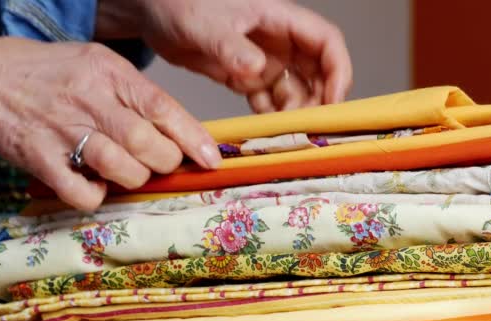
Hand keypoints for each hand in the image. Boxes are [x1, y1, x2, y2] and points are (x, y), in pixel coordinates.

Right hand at [0, 37, 221, 210]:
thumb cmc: (54, 74)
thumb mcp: (100, 65)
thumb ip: (137, 94)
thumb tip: (180, 133)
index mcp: (110, 73)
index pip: (163, 108)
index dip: (193, 138)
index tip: (211, 159)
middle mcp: (89, 101)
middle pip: (146, 143)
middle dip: (165, 162)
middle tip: (162, 163)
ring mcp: (63, 130)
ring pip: (121, 169)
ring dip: (135, 178)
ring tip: (128, 171)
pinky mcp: (40, 158)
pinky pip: (83, 193)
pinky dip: (98, 197)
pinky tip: (95, 183)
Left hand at [96, 0, 352, 111]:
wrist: (152, 14)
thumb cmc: (178, 4)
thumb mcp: (204, 24)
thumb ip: (230, 46)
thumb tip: (258, 68)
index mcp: (278, 19)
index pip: (326, 42)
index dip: (338, 71)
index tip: (333, 103)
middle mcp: (278, 41)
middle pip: (317, 72)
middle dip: (320, 100)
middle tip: (311, 130)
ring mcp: (263, 61)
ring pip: (295, 90)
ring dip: (296, 113)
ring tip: (287, 137)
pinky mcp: (245, 78)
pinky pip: (268, 101)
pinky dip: (271, 118)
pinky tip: (266, 134)